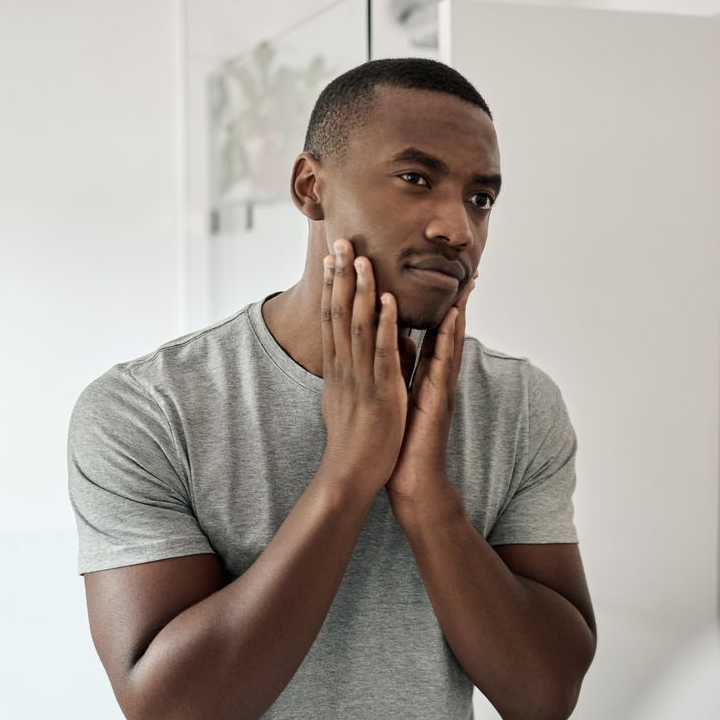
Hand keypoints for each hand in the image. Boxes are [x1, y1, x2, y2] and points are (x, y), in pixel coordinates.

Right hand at [318, 239, 406, 499]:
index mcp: (338, 370)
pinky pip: (382, 353)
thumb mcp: (347, 402)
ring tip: (363, 258)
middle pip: (339, 314)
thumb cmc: (354, 443)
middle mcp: (345, 369)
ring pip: (358, 326)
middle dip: (341, 277)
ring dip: (361, 290)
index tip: (332, 259)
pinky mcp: (381, 392)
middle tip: (341, 242)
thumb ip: (352, 376)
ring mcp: (361, 379)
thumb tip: (353, 358)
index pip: (331, 320)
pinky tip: (387, 300)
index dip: (332, 287)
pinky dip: (385, 324)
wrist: (350, 476)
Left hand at [388, 277, 475, 509]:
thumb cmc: (404, 443)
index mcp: (427, 377)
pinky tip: (450, 319)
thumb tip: (399, 342)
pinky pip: (442, 363)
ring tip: (466, 285)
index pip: (436, 335)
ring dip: (458, 313)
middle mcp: (439, 379)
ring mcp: (441, 388)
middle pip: (451, 333)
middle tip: (470, 273)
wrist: (412, 481)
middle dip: (461, 303)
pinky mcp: (437, 399)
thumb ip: (404, 370)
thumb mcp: (401, 398)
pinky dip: (446, 339)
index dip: (443, 307)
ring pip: (451, 343)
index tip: (450, 280)